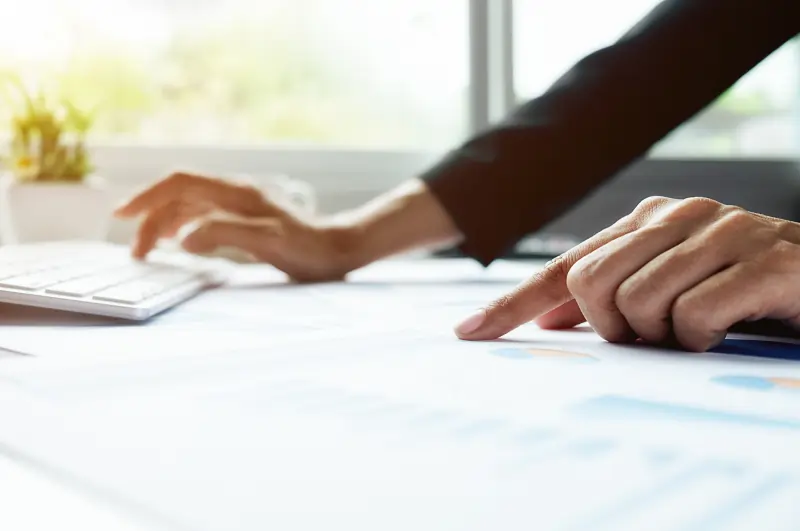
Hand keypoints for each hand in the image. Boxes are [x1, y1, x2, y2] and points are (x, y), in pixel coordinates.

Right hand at [114, 172, 354, 281]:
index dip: (148, 196)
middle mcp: (234, 193)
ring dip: (164, 223)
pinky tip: (178, 241)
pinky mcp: (245, 218)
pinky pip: (202, 215)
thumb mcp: (268, 242)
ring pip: (189, 205)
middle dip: (151, 216)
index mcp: (236, 193)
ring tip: (148, 249)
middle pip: (179, 195)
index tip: (123, 215)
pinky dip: (182, 226)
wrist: (338, 249)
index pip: (180, 183)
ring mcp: (239, 204)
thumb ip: (224, 234)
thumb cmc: (307, 248)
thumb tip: (182, 237)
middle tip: (136, 251)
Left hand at [455, 196, 799, 350]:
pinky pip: (694, 316)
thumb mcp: (669, 291)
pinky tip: (725, 328)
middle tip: (652, 335)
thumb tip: (549, 320)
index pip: (566, 266)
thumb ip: (613, 298)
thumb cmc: (740, 292)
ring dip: (663, 335)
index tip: (469, 331)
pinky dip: (701, 338)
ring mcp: (724, 232)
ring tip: (697, 328)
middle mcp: (680, 216)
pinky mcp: (765, 261)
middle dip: (613, 325)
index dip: (514, 302)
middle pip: (590, 282)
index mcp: (648, 220)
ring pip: (639, 302)